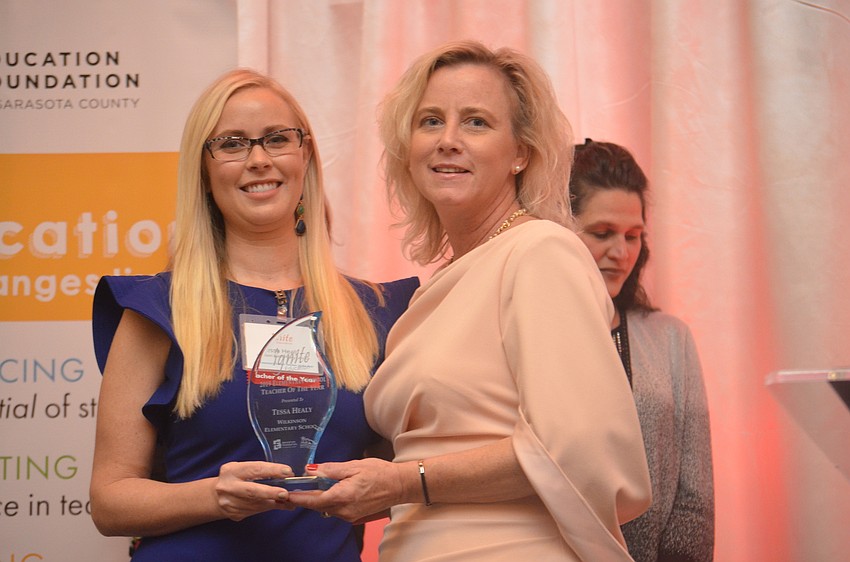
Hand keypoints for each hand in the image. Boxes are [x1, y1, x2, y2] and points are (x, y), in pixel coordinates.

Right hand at [214, 461, 296, 520]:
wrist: (215, 496)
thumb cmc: (235, 479)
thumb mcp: (243, 470)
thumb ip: (261, 472)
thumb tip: (286, 476)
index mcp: (231, 470)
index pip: (255, 469)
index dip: (273, 470)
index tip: (287, 472)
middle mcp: (228, 486)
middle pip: (252, 491)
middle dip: (270, 492)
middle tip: (285, 494)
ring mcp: (229, 502)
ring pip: (257, 504)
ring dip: (274, 502)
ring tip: (287, 500)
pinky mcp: (234, 514)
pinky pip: (256, 511)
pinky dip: (268, 507)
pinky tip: (277, 504)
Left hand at [284, 458, 409, 522]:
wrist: (400, 485)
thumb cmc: (380, 473)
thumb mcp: (354, 466)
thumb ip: (330, 470)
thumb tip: (311, 470)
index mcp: (342, 496)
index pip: (313, 500)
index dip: (297, 497)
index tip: (285, 493)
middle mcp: (344, 510)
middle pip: (317, 506)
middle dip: (305, 497)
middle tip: (293, 488)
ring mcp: (349, 516)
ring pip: (325, 509)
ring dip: (317, 499)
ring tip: (311, 487)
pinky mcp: (354, 517)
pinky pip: (335, 510)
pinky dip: (328, 502)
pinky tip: (330, 491)